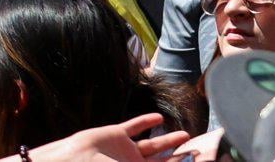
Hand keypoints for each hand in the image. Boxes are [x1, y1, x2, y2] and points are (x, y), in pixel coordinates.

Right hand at [17, 116, 190, 161]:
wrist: (75, 160)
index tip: (199, 160)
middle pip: (164, 161)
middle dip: (181, 157)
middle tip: (198, 151)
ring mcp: (127, 149)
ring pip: (153, 144)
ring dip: (169, 140)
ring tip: (185, 135)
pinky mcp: (116, 134)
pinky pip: (134, 127)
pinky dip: (146, 122)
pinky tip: (158, 118)